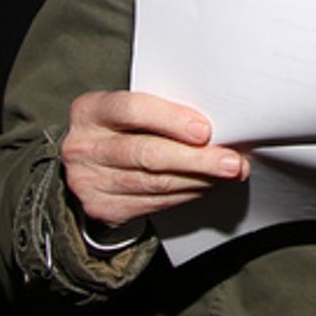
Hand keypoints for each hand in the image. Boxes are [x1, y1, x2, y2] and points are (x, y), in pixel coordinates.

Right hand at [61, 91, 248, 229]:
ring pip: (155, 183)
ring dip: (200, 179)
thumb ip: (165, 109)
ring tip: (230, 173)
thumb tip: (222, 122)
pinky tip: (207, 185)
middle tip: (231, 162)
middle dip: (196, 159)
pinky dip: (187, 193)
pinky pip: (154, 203)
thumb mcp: (132, 108)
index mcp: (90, 111)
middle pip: (147, 154)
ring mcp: (89, 181)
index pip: (132, 110)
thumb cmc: (123, 126)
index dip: (171, 119)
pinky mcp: (102, 208)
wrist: (88, 163)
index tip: (205, 130)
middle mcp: (84, 147)